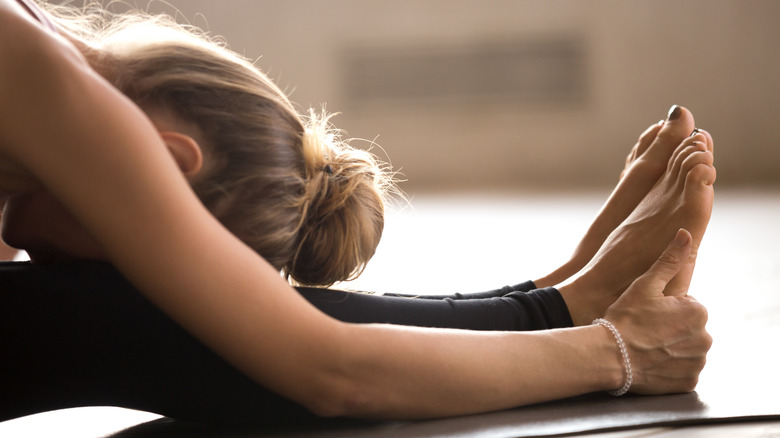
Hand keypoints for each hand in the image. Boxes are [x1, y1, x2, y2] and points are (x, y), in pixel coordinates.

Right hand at [604, 228, 711, 394]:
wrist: (611, 356)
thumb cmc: (626, 318)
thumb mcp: (645, 284)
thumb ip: (670, 259)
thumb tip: (686, 233)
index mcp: (699, 312)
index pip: (686, 306)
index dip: (664, 308)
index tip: (646, 314)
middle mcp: (705, 338)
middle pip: (688, 329)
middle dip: (670, 329)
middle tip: (643, 331)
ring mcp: (698, 362)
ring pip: (685, 350)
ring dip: (670, 348)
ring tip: (645, 346)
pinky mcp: (688, 382)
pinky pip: (682, 371)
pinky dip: (669, 368)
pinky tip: (651, 363)